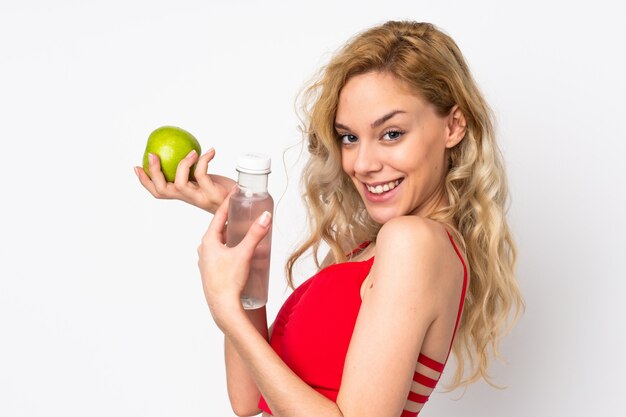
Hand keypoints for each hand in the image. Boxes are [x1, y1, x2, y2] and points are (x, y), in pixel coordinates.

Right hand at [134, 148, 234, 212]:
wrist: (245, 205)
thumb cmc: (227, 190)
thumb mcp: (207, 181)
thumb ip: (195, 173)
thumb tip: (185, 152)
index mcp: (185, 195)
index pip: (159, 192)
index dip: (145, 181)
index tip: (136, 166)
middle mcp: (190, 198)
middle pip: (163, 190)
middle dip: (153, 173)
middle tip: (152, 154)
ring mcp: (201, 198)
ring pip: (179, 184)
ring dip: (182, 164)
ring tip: (192, 152)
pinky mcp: (213, 195)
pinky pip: (202, 176)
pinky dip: (204, 161)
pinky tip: (211, 151)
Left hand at [197, 191, 271, 328]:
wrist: (223, 307)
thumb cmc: (228, 282)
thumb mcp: (244, 254)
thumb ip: (255, 234)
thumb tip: (265, 216)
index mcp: (208, 241)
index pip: (219, 216)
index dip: (228, 203)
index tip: (236, 193)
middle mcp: (204, 249)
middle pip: (219, 228)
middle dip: (232, 218)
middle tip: (244, 209)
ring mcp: (207, 261)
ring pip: (220, 241)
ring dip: (231, 233)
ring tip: (245, 228)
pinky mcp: (212, 270)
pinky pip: (221, 252)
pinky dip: (230, 245)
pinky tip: (240, 249)